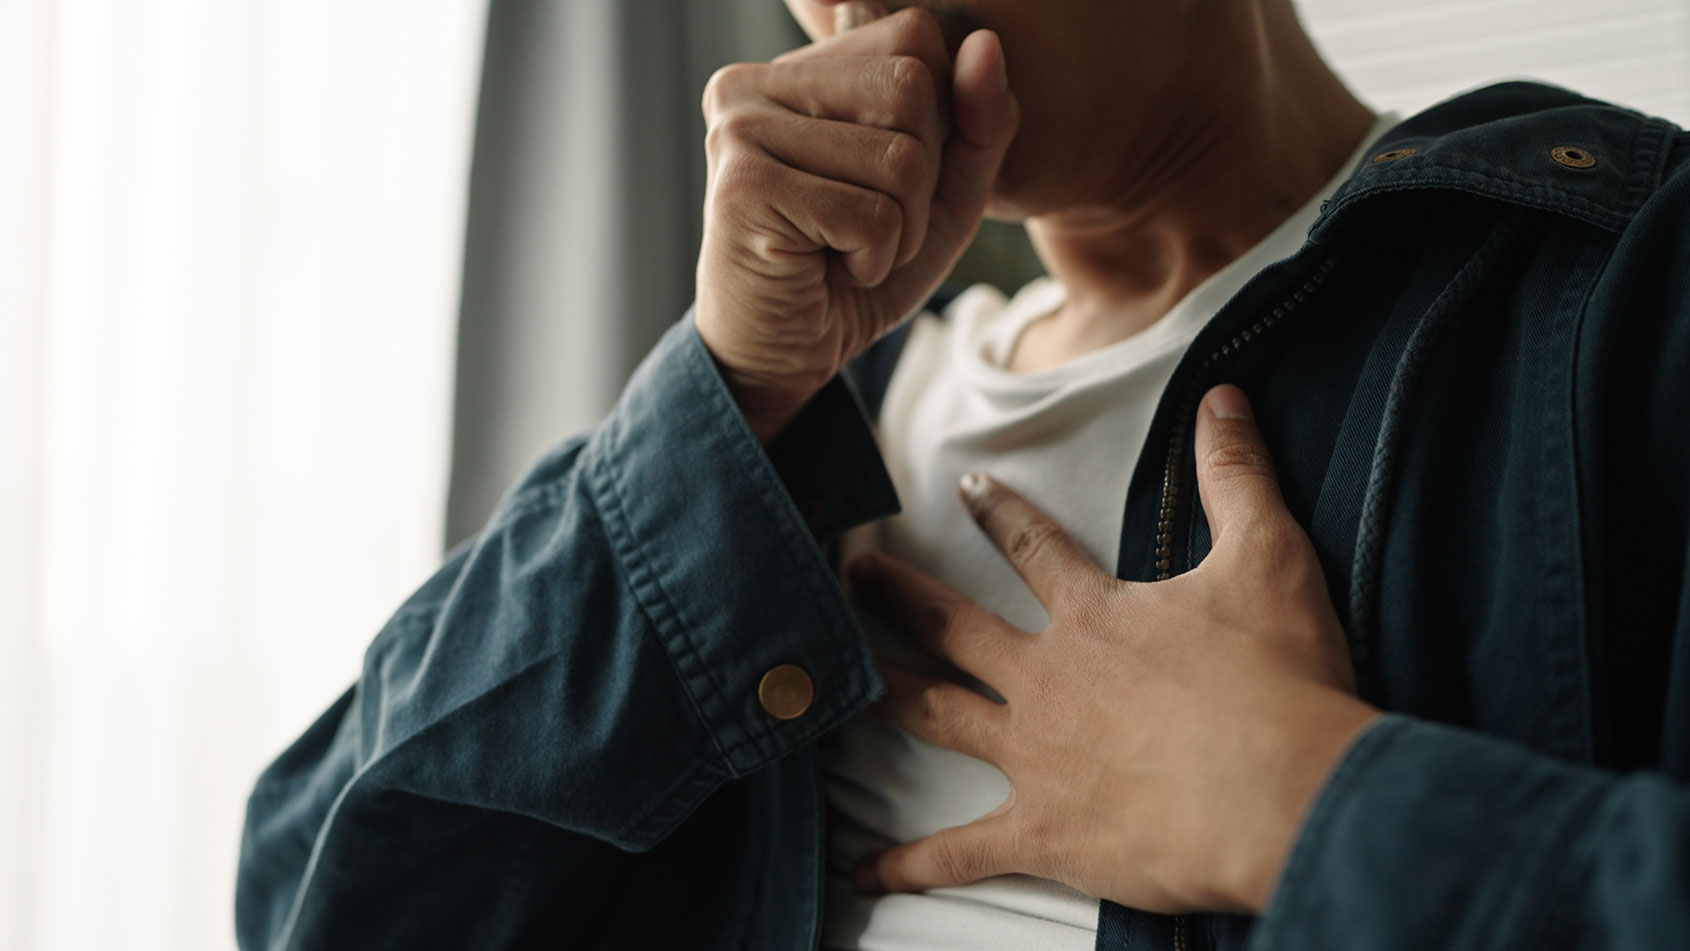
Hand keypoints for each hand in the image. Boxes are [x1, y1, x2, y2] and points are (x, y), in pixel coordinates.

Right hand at [695, 9, 1019, 441]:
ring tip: (849, 249)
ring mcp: (740, 130)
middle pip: (912, 84)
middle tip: (869, 223)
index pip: (915, 34)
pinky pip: (871, 214)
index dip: (938, 117)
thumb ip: (978, 122)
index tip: (888, 180)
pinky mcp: (744, 187)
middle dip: (922, 177)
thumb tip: (986, 45)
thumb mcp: (944, 194)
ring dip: (900, 228)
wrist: (784, 356)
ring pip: (899, 155)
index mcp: (797, 68)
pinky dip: (874, 259)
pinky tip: (830, 269)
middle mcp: (754, 82)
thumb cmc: (856, 270)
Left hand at [847, 385, 1380, 913]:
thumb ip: (1237, 475)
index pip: (1033, 548)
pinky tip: (862, 873)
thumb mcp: (1269, 558)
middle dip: (898, 596)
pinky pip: (958, 853)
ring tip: (834, 681)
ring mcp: (1034, 757)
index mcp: (1093, 617)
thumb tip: (1223, 397)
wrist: (1284, 794)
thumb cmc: (1279, 680)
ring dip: (885, 692)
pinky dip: (908, 865)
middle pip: (953, 627)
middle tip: (852, 571)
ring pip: (936, 715)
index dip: (999, 512)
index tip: (962, 486)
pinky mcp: (1042, 833)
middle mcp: (1046, 680)